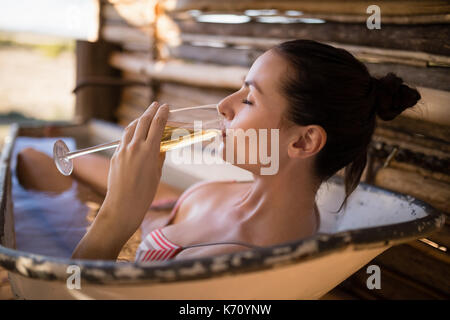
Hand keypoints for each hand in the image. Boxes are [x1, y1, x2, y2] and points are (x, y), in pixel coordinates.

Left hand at [101, 101, 168, 235]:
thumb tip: (161, 145)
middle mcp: (135, 147)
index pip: (157, 125)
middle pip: (143, 122)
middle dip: (151, 111)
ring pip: (131, 128)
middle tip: (156, 105)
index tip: (166, 107)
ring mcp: (123, 150)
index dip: (162, 114)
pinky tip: (134, 132)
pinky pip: (124, 139)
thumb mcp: (157, 173)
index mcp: (149, 151)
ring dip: (139, 119)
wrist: (123, 205)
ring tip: (145, 115)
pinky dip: (131, 132)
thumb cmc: (144, 193)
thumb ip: (159, 156)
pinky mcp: (115, 156)